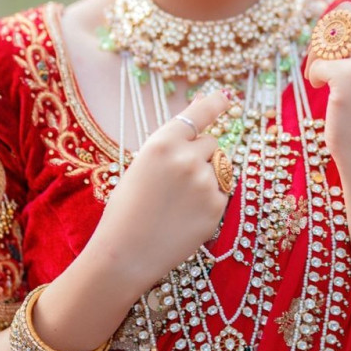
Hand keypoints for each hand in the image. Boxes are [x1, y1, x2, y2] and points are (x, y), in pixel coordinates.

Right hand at [96, 90, 230, 292]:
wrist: (124, 253)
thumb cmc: (127, 207)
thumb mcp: (142, 164)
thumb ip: (171, 142)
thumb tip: (199, 115)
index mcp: (163, 143)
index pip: (198, 113)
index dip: (215, 103)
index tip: (227, 97)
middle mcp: (187, 158)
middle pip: (212, 142)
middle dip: (201, 154)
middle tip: (178, 178)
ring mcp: (205, 183)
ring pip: (220, 167)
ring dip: (208, 175)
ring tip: (181, 199)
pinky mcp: (216, 207)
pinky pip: (223, 192)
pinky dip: (210, 199)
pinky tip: (187, 214)